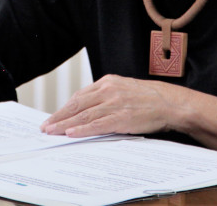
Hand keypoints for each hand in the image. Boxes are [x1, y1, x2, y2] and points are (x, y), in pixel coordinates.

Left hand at [40, 74, 179, 136]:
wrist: (170, 102)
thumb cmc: (149, 98)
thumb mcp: (124, 88)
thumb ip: (106, 95)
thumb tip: (87, 108)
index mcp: (108, 82)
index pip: (80, 96)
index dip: (65, 107)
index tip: (54, 116)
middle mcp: (108, 90)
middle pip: (77, 104)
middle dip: (59, 116)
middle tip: (45, 126)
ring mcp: (114, 103)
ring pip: (83, 114)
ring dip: (64, 124)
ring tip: (52, 131)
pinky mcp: (121, 117)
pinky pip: (97, 124)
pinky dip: (81, 129)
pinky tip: (70, 133)